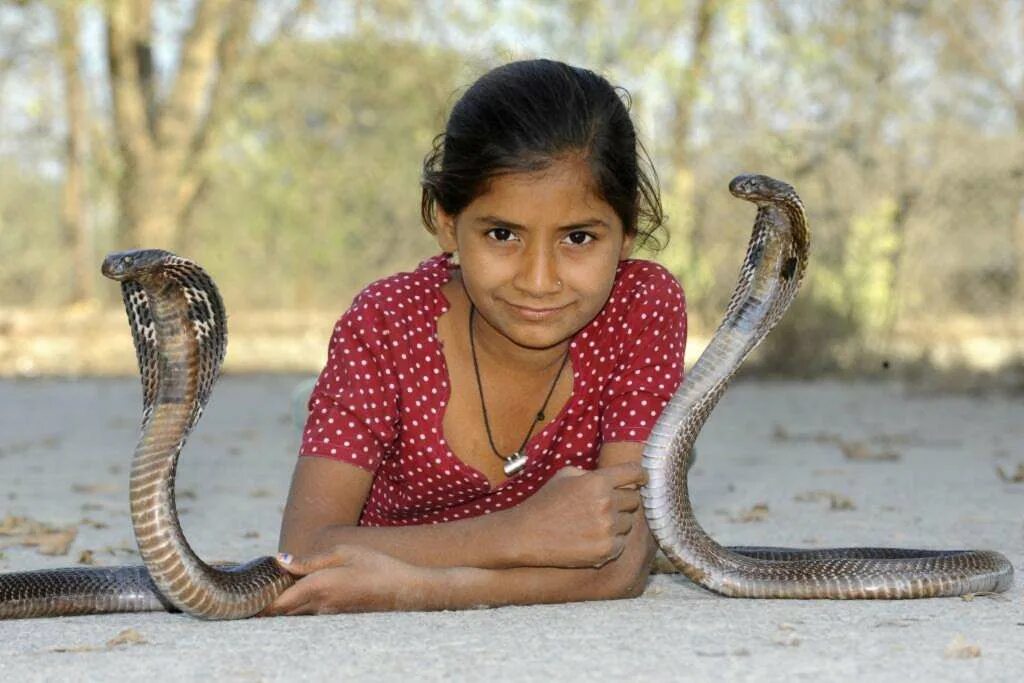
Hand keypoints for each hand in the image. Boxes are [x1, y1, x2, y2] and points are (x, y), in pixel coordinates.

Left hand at [258, 545, 428, 615]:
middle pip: (281, 612)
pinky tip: (301, 591)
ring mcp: (328, 615)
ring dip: (281, 604)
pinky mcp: (336, 617)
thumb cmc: (376, 565)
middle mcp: (319, 606)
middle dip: (265, 603)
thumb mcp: (343, 552)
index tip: (246, 591)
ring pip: (294, 614)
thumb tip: (279, 561)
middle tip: (254, 588)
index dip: (258, 601)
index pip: (276, 603)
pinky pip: (308, 614)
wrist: (405, 590)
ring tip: (274, 587)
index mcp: (318, 587)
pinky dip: (298, 605)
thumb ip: (309, 560)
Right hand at [508, 462, 645, 568]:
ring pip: (629, 523)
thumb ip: (593, 473)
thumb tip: (615, 476)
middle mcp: (606, 503)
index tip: (642, 479)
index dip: (641, 475)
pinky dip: (612, 541)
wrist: (527, 535)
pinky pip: (622, 543)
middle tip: (605, 507)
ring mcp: (608, 528)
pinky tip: (593, 538)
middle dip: (623, 501)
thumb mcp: (565, 475)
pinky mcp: (606, 550)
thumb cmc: (545, 502)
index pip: (634, 473)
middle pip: (634, 500)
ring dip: (618, 522)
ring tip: (594, 524)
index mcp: (597, 481)